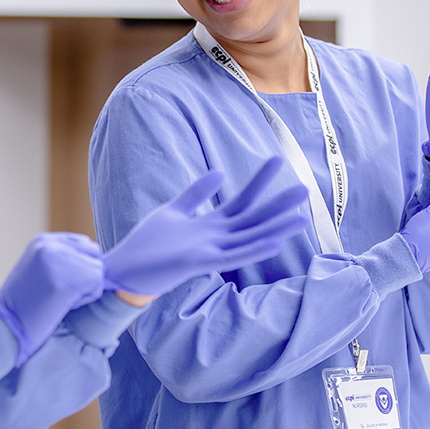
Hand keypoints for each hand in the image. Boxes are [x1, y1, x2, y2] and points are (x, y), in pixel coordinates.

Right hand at [0, 232, 104, 365]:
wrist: (3, 327)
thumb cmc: (21, 306)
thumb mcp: (38, 270)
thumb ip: (61, 260)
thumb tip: (96, 263)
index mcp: (42, 241)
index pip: (83, 244)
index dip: (79, 267)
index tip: (58, 284)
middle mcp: (50, 244)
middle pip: (94, 253)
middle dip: (86, 275)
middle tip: (60, 293)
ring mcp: (59, 260)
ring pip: (97, 269)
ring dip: (85, 290)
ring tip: (58, 300)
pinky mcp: (68, 278)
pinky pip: (97, 284)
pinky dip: (85, 299)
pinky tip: (62, 305)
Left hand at [102, 158, 309, 295]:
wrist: (124, 269)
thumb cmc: (149, 244)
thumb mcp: (174, 212)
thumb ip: (196, 194)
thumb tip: (220, 172)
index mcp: (210, 226)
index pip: (242, 201)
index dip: (259, 181)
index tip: (277, 159)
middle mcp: (216, 239)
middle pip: (253, 219)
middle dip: (277, 205)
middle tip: (305, 189)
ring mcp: (210, 252)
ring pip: (249, 239)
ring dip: (274, 230)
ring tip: (300, 219)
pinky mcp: (198, 264)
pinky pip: (231, 258)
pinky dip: (252, 251)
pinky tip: (273, 244)